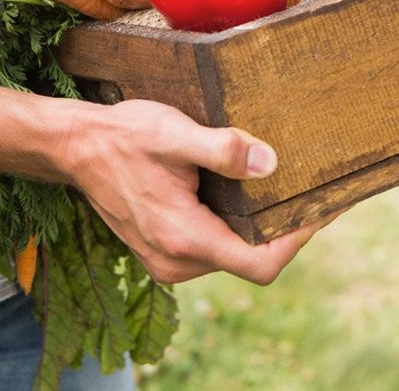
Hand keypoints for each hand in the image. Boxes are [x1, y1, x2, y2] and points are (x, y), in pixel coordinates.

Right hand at [57, 99, 330, 284]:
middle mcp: (177, 262)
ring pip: (234, 256)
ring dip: (260, 230)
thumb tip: (269, 163)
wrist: (76, 147)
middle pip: (252, 262)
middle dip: (285, 231)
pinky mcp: (164, 252)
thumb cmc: (124, 136)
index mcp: (184, 238)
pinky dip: (236, 228)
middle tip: (314, 193)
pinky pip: (214, 250)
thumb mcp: (174, 133)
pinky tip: (246, 196)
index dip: (297, 241)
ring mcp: (168, 261)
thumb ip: (223, 149)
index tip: (322, 208)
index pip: (260, 265)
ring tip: (284, 190)